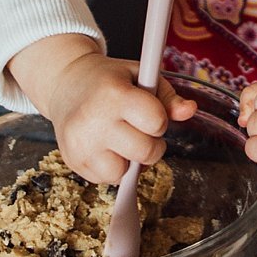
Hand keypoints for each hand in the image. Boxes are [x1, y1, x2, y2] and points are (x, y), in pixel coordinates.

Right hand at [9, 34, 196, 185]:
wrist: (65, 83)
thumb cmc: (108, 80)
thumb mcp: (139, 76)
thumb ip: (167, 97)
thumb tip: (190, 110)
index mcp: (115, 94)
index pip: (157, 122)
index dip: (159, 120)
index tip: (148, 112)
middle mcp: (94, 120)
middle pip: (146, 152)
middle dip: (151, 144)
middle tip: (138, 129)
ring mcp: (81, 144)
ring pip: (125, 173)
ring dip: (129, 160)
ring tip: (119, 139)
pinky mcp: (73, 161)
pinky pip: (106, 179)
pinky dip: (111, 167)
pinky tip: (104, 146)